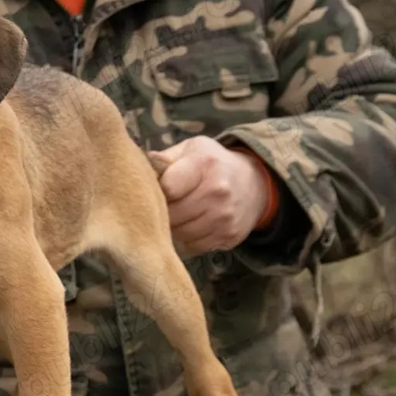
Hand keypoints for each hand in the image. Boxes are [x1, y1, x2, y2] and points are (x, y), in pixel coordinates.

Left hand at [148, 136, 274, 257]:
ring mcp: (225, 217)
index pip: (167, 188)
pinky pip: (194, 246)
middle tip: (162, 205)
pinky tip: (190, 225)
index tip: (156, 190)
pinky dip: (187, 239)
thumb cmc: (212, 164)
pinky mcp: (228, 236)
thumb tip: (141, 164)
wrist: (254, 183)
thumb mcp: (192, 149)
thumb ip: (166, 158)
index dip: (156, 191)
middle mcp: (218, 191)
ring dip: (173, 228)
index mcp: (204, 164)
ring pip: (180, 234)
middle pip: (172, 214)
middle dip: (161, 212)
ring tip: (176, 215)